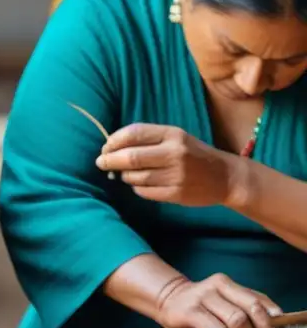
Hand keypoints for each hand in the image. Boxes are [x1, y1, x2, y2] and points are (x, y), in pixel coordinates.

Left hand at [96, 123, 236, 205]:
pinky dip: (136, 188)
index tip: (105, 147)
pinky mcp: (176, 194)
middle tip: (101, 163)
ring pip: (135, 177)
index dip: (113, 141)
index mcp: (172, 134)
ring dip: (124, 175)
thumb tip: (110, 147)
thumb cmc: (193, 154)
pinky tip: (141, 184)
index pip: (133, 133)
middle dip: (110, 160)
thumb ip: (146, 139)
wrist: (225, 177)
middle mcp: (174, 153)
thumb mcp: (174, 138)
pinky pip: (144, 191)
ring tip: (125, 173)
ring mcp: (176, 175)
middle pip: (130, 157)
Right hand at [156, 273, 281, 327]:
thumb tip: (277, 323)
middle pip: (249, 310)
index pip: (257, 301)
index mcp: (226, 282)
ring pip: (235, 320)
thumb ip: (245, 304)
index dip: (270, 321)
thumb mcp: (223, 298)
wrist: (168, 299)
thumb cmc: (203, 305)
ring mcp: (201, 298)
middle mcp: (215, 286)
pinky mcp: (189, 312)